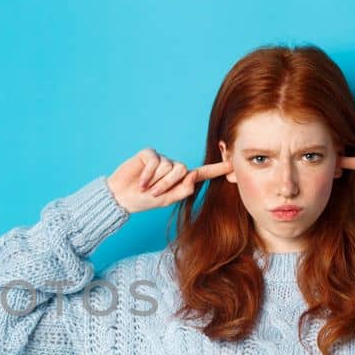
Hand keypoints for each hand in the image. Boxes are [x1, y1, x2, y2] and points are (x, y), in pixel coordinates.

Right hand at [106, 147, 231, 213]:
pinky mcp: (149, 154)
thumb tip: (193, 174)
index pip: (202, 173)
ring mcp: (161, 159)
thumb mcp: (166, 200)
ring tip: (145, 187)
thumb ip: (183, 190)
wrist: (122, 197)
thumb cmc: (144, 200)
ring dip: (156, 181)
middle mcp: (173, 167)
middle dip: (167, 184)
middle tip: (153, 193)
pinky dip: (148, 175)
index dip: (217, 169)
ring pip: (169, 167)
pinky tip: (140, 181)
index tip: (232, 164)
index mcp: (181, 179)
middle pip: (182, 170)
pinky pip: (155, 162)